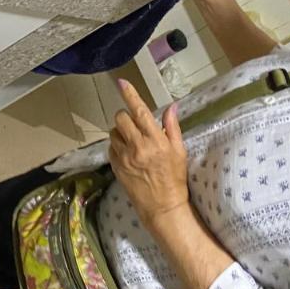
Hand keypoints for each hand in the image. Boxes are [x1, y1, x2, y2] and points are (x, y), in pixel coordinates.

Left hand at [108, 79, 188, 227]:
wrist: (163, 206)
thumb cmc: (175, 178)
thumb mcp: (179, 151)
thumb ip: (172, 127)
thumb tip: (171, 107)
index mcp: (155, 140)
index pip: (140, 111)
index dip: (130, 95)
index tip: (122, 82)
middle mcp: (138, 147)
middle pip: (121, 118)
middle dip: (125, 116)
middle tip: (133, 124)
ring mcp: (125, 158)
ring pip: (113, 132)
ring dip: (120, 132)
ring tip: (132, 141)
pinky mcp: (116, 167)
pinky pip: (111, 148)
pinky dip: (117, 146)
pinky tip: (127, 153)